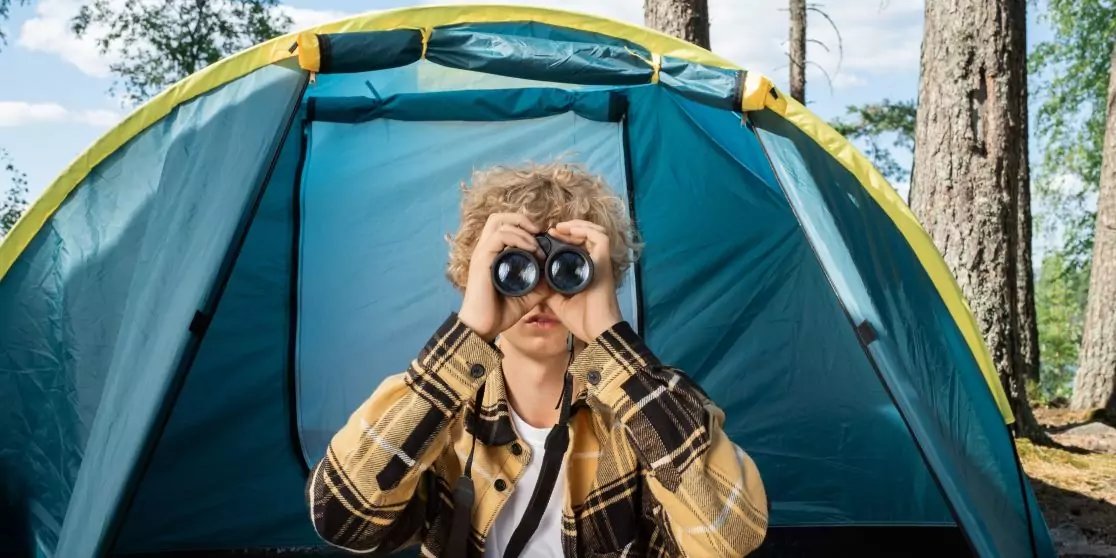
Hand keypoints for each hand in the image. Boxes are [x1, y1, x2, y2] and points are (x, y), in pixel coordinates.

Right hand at [458, 213, 550, 341]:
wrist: (482, 327)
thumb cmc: (499, 312)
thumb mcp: (527, 296)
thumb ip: (540, 285)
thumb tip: (557, 279)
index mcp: (493, 255)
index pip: (504, 226)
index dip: (524, 226)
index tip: (543, 239)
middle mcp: (485, 250)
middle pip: (498, 217)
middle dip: (521, 219)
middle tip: (539, 232)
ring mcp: (482, 253)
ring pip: (499, 222)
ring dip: (523, 230)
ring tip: (537, 245)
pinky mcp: (481, 259)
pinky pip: (500, 237)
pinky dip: (518, 238)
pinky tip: (532, 250)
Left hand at [545, 220, 623, 342]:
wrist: (597, 331)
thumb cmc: (582, 319)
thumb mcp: (557, 300)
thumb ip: (548, 288)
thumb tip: (533, 279)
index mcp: (586, 270)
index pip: (579, 245)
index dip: (564, 237)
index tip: (547, 237)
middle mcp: (595, 263)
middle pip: (587, 235)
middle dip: (568, 228)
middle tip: (551, 230)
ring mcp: (601, 262)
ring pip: (595, 231)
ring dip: (577, 226)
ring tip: (560, 227)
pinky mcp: (605, 262)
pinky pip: (600, 238)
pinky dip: (585, 230)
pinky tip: (570, 231)